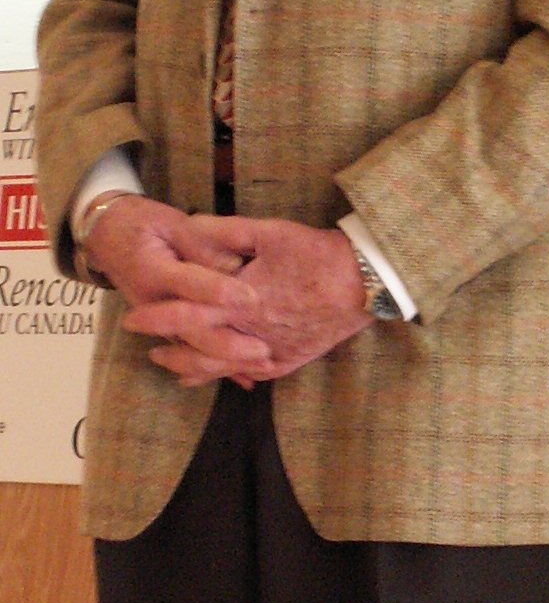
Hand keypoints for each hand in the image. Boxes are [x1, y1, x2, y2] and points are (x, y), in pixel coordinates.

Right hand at [85, 195, 272, 379]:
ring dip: (226, 363)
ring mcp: (157, 321)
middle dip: (228, 344)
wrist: (107, 236)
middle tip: (263, 351)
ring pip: (192, 349)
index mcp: (155, 270)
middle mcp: (154, 303)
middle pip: (191, 330)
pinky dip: (216, 366)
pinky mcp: (165, 329)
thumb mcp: (171, 222)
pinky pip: (191, 351)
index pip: (190, 283)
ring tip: (261, 369)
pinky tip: (244, 377)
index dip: (221, 292)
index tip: (253, 299)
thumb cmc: (143, 223)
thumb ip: (201, 242)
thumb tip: (235, 263)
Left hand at [122, 216, 372, 386]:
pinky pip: (250, 375)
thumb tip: (187, 227)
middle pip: (197, 350)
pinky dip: (227, 376)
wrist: (361, 282)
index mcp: (239, 302)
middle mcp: (249, 334)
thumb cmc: (314, 253)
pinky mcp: (288, 361)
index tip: (133, 317)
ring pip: (220, 368)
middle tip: (145, 345)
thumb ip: (223, 230)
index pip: (185, 314)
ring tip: (171, 364)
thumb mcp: (268, 231)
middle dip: (168, 349)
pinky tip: (218, 375)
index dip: (156, 317)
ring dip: (192, 367)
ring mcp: (269, 352)